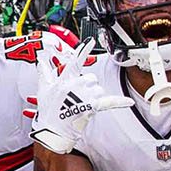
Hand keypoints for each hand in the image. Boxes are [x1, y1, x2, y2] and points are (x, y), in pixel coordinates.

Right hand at [31, 39, 130, 154]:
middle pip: (91, 78)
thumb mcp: (43, 89)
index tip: (91, 40)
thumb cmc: (48, 110)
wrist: (53, 130)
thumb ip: (44, 72)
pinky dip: (120, 102)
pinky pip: (109, 102)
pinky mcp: (91, 107)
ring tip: (82, 105)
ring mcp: (83, 96)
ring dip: (94, 96)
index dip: (83, 50)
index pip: (75, 61)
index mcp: (64, 79)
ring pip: (99, 89)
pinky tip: (130, 102)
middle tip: (78, 96)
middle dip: (88, 85)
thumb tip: (40, 60)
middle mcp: (74, 85)